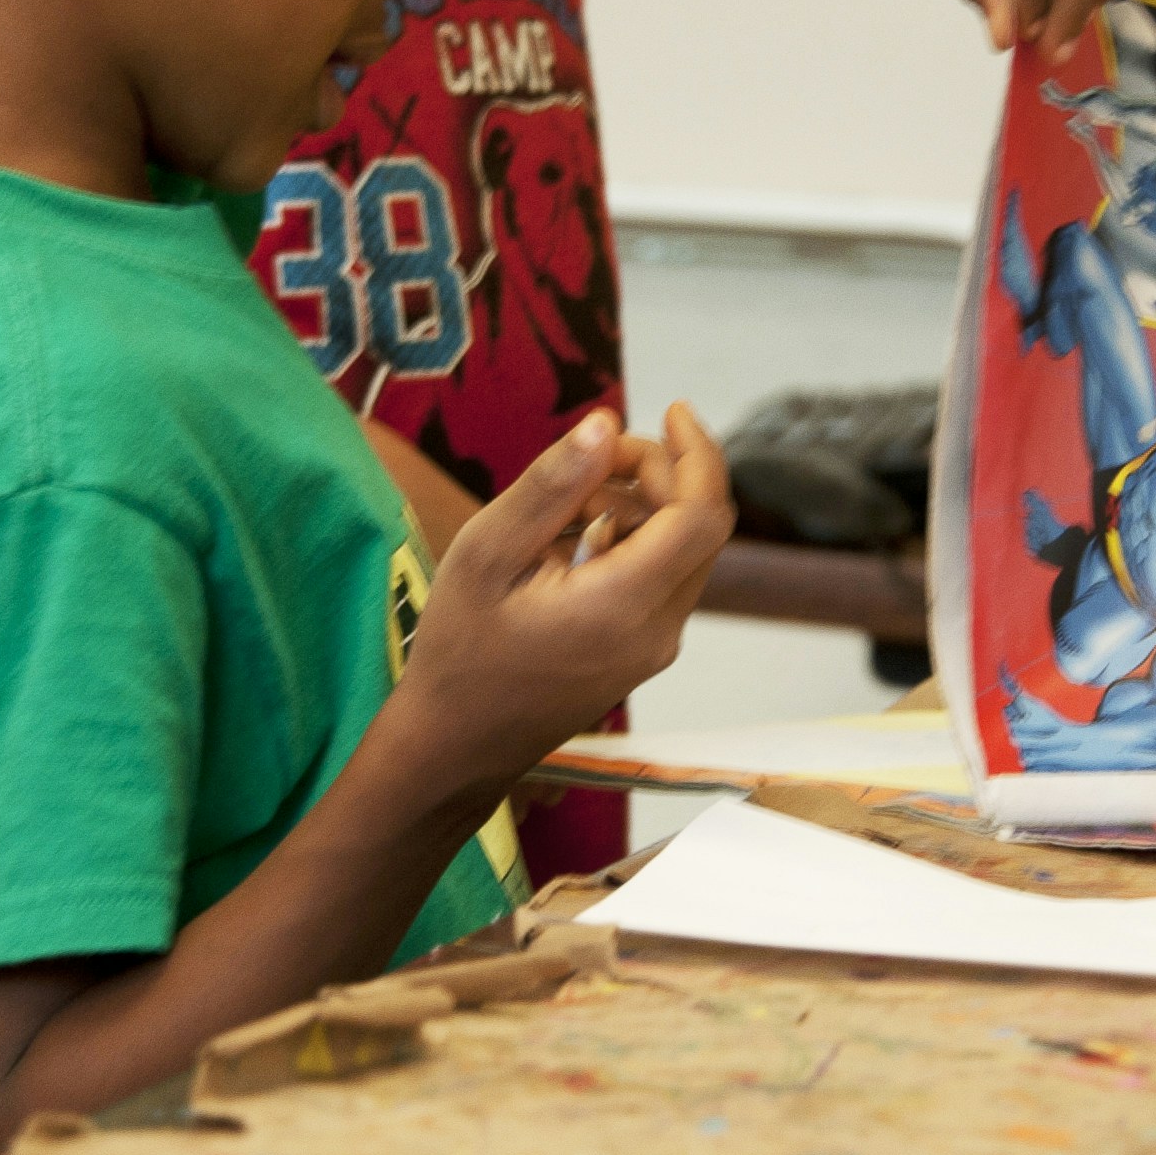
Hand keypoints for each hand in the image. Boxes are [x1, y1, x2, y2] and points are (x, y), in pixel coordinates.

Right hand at [405, 405, 733, 768]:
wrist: (454, 746)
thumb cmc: (459, 651)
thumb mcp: (486, 553)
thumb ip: (550, 486)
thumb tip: (606, 423)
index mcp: (624, 604)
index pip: (702, 515)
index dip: (698, 452)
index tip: (672, 408)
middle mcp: (658, 631)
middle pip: (698, 527)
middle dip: (659, 473)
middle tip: (589, 458)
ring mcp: (654, 649)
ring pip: (681, 552)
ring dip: (640, 507)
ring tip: (564, 502)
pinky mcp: (641, 654)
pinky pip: (660, 580)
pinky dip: (630, 542)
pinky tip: (569, 540)